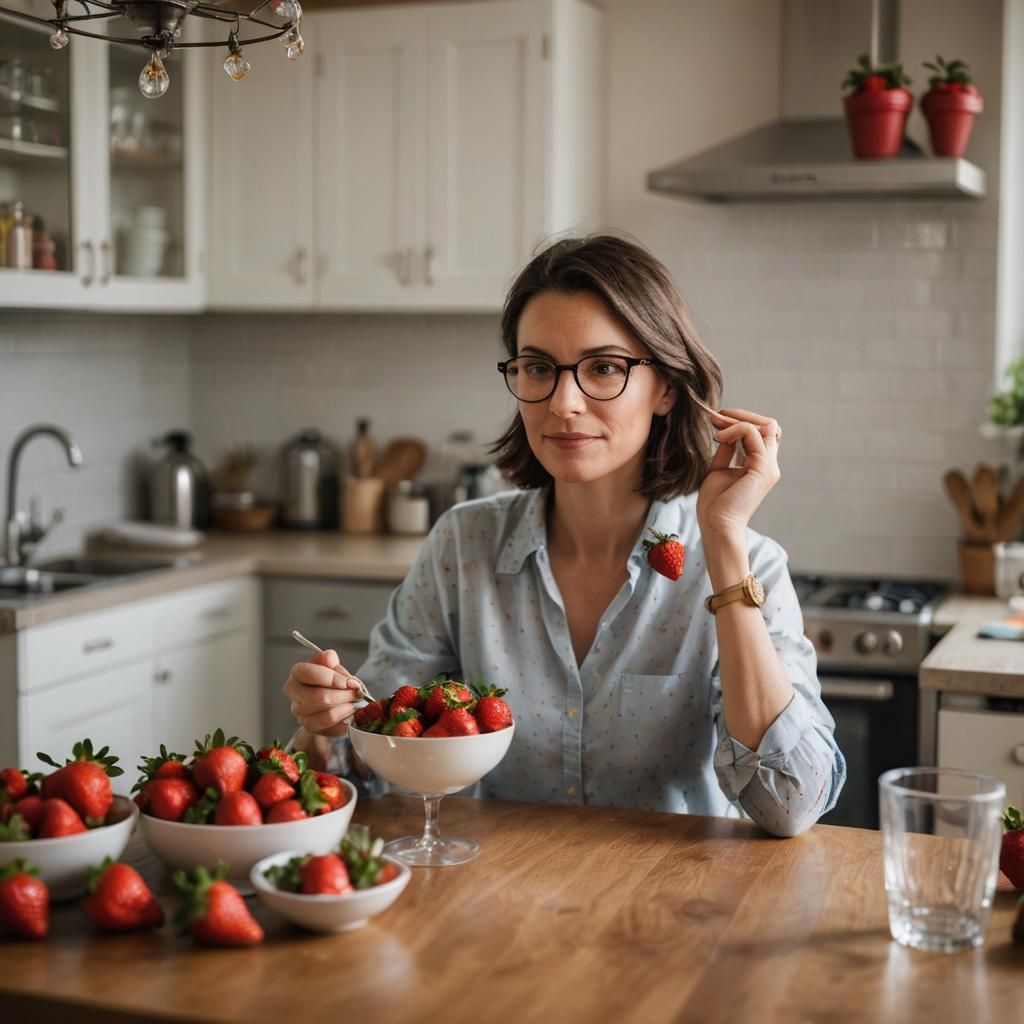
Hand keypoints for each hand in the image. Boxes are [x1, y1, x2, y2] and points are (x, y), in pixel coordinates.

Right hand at [282, 648, 364, 738]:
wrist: (333, 700)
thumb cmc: (331, 680)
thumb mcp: (332, 665)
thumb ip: (329, 658)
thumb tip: (330, 659)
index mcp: (297, 673)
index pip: (308, 673)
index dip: (331, 678)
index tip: (350, 682)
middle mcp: (294, 693)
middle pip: (317, 696)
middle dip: (342, 694)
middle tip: (357, 692)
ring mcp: (299, 711)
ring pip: (325, 711)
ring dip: (345, 705)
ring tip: (355, 700)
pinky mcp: (309, 725)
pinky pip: (328, 722)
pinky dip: (343, 715)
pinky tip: (351, 710)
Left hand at [696, 407, 780, 541]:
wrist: (716, 525)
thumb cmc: (715, 505)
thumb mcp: (718, 470)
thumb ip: (726, 451)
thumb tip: (726, 432)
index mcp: (760, 466)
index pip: (762, 432)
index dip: (742, 422)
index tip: (717, 420)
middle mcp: (769, 465)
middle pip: (768, 425)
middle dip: (742, 416)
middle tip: (717, 417)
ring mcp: (768, 466)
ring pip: (764, 425)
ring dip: (738, 419)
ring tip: (717, 424)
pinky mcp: (762, 468)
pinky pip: (754, 434)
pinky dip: (736, 429)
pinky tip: (720, 437)